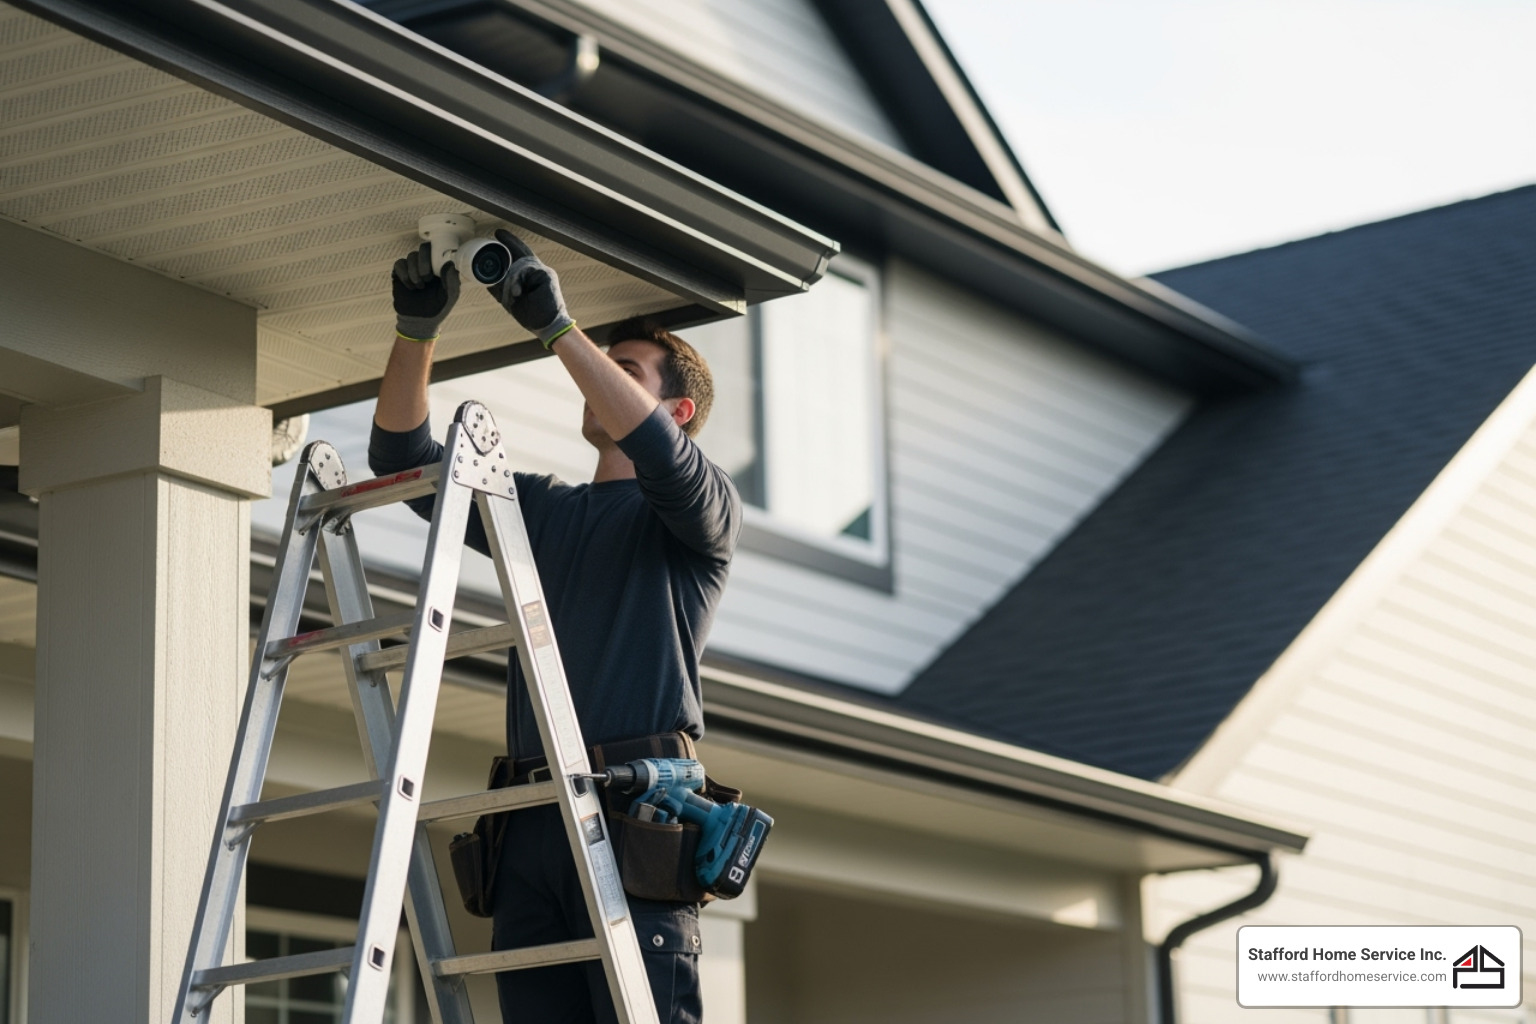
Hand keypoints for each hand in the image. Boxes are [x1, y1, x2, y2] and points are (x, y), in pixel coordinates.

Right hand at [392, 242, 459, 340]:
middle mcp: (426, 264)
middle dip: (425, 262)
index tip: (438, 266)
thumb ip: (452, 281)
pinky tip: (411, 287)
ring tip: (420, 287)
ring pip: (411, 256)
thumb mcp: (450, 296)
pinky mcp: (399, 273)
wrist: (420, 321)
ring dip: (415, 272)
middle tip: (427, 278)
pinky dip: (405, 276)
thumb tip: (449, 264)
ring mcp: (412, 267)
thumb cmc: (439, 308)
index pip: (438, 249)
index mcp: (440, 266)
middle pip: (423, 248)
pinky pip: (399, 264)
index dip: (437, 253)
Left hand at [487, 228, 575, 346]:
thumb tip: (486, 280)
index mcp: (528, 277)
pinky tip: (518, 293)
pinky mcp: (547, 276)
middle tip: (498, 233)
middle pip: (522, 252)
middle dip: (510, 242)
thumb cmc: (532, 315)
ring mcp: (543, 272)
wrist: (547, 326)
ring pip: (522, 264)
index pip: (517, 257)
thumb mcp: (510, 300)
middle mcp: (536, 271)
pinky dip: (519, 281)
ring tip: (514, 294)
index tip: (498, 235)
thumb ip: (500, 288)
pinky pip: (528, 271)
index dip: (509, 245)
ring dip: (513, 278)